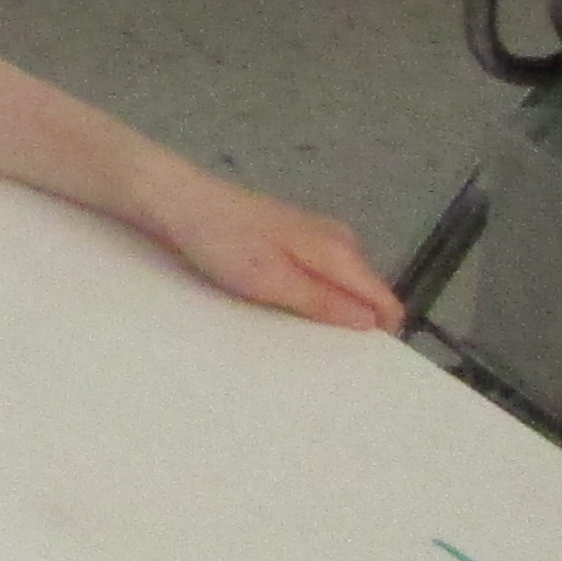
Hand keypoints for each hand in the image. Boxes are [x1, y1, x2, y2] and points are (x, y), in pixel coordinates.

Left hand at [153, 171, 403, 330]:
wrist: (177, 199)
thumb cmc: (223, 243)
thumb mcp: (273, 281)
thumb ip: (324, 302)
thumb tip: (372, 323)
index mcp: (340, 250)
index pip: (384, 299)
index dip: (379, 332)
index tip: (357, 361)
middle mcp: (337, 239)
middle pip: (363, 292)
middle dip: (349, 321)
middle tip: (316, 350)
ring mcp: (313, 234)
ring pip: (338, 283)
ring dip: (323, 307)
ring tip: (293, 330)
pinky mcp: (289, 235)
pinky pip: (314, 272)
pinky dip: (304, 290)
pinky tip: (277, 303)